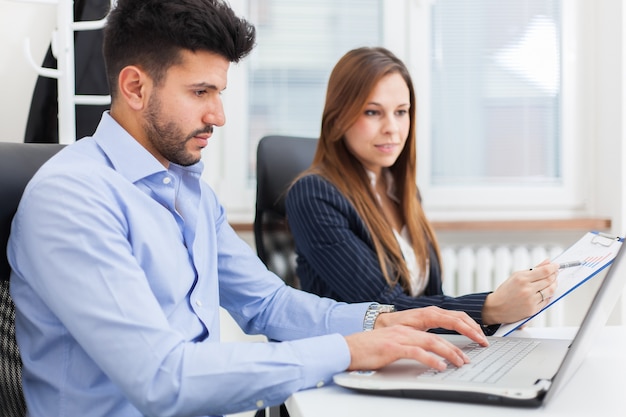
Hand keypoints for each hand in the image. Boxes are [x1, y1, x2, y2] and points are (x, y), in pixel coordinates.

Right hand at [344, 306, 487, 371]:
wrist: (348, 347)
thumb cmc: (370, 348)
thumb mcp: (395, 343)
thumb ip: (411, 343)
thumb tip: (429, 352)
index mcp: (409, 325)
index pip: (440, 323)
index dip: (458, 328)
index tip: (473, 337)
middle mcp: (407, 328)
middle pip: (439, 332)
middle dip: (460, 341)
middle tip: (474, 352)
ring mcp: (400, 337)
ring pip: (432, 342)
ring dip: (450, 352)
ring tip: (462, 362)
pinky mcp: (393, 348)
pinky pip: (416, 353)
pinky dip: (431, 359)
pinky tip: (440, 366)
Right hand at [482, 259, 558, 324]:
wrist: (495, 308)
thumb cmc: (505, 291)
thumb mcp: (516, 276)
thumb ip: (533, 269)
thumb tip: (547, 262)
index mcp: (521, 278)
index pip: (544, 271)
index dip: (553, 267)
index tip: (557, 265)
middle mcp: (527, 289)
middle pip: (549, 280)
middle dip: (555, 275)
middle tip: (556, 273)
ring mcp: (530, 300)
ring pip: (550, 291)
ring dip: (554, 285)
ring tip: (553, 282)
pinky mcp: (533, 310)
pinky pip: (546, 301)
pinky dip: (549, 295)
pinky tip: (547, 292)